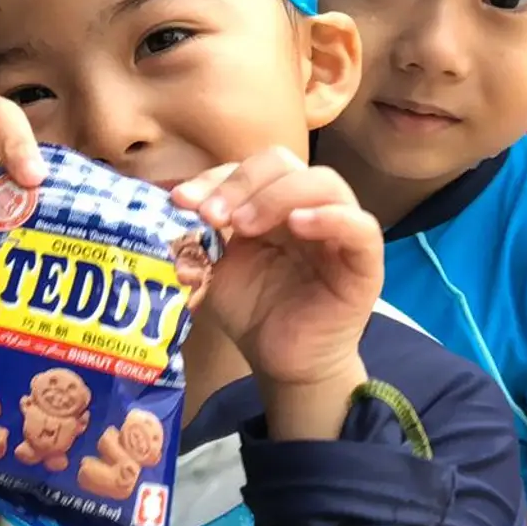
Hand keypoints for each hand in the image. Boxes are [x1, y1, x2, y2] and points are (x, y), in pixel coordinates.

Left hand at [172, 149, 379, 437]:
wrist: (282, 362)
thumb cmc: (253, 309)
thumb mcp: (215, 266)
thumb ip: (198, 236)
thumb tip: (162, 208)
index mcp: (271, 201)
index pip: (248, 167)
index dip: (214, 178)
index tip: (181, 200)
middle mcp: (307, 205)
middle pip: (283, 163)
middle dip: (240, 182)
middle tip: (211, 215)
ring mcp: (339, 230)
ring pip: (323, 183)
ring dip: (277, 195)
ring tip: (243, 225)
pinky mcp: (364, 262)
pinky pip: (360, 226)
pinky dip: (331, 217)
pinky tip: (298, 225)